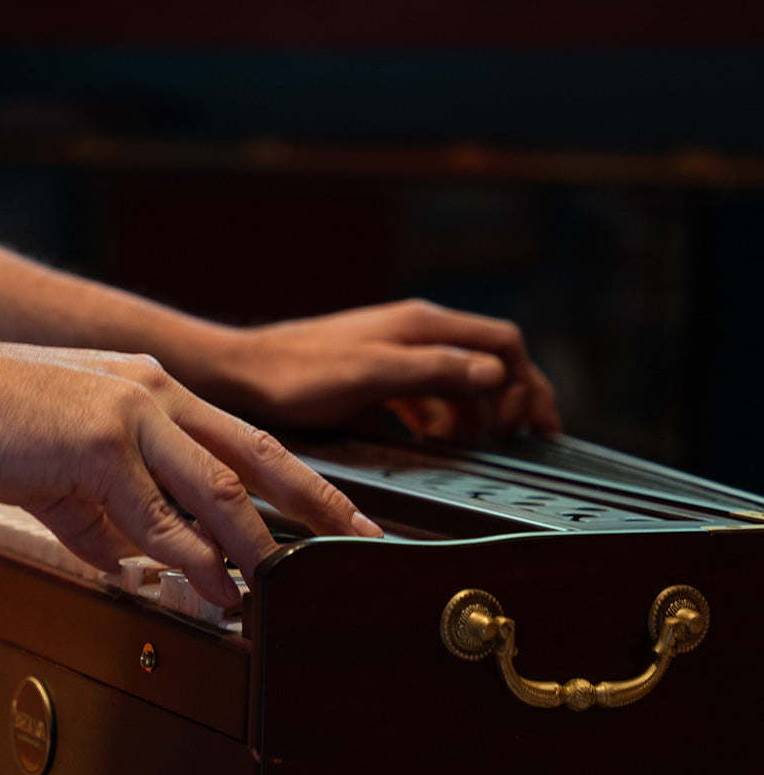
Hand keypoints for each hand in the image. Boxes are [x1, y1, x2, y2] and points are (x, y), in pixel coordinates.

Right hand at [0, 342, 379, 603]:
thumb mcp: (67, 472)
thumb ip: (109, 518)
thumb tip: (137, 568)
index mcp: (156, 391)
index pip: (243, 438)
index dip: (295, 478)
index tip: (331, 511)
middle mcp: (158, 394)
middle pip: (257, 454)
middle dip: (315, 502)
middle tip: (359, 540)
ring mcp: (133, 413)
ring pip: (217, 489)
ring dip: (256, 546)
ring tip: (284, 587)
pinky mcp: (100, 441)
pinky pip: (159, 517)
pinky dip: (192, 560)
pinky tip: (215, 589)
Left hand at [218, 299, 559, 439]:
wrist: (246, 373)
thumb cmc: (300, 374)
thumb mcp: (372, 374)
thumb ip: (433, 371)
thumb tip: (495, 374)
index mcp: (423, 326)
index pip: (502, 342)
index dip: (526, 382)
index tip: (527, 425)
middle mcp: (417, 333)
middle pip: (488, 360)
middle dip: (513, 398)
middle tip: (522, 440)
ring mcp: (397, 353)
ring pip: (458, 381)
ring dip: (474, 414)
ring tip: (472, 448)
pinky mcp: (378, 375)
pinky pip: (425, 395)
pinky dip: (440, 418)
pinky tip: (432, 441)